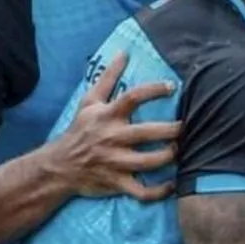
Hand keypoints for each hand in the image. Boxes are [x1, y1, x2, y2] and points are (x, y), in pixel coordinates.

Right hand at [51, 52, 180, 200]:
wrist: (59, 166)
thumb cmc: (80, 130)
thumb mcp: (89, 101)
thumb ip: (108, 77)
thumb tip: (124, 52)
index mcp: (107, 116)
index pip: (132, 97)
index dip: (154, 90)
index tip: (172, 87)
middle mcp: (112, 138)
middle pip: (147, 132)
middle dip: (172, 130)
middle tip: (185, 127)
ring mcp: (115, 163)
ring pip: (149, 162)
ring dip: (169, 156)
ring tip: (179, 150)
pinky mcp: (117, 183)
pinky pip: (142, 192)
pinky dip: (160, 191)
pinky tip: (173, 183)